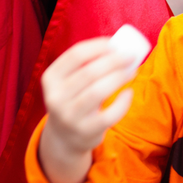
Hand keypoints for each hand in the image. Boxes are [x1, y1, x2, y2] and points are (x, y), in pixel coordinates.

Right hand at [37, 37, 137, 182]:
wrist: (64, 137)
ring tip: (131, 72)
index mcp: (50, 77)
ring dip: (119, 77)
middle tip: (130, 56)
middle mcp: (56, 96)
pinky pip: (109, 114)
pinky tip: (129, 93)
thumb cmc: (73, 100)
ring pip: (98, 91)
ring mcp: (69, 115)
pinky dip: (123, 102)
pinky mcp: (85, 131)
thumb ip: (85, 65)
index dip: (97, 47)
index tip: (115, 44)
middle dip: (113, 61)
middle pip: (89, 72)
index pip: (75, 55)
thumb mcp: (68, 82)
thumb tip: (117, 47)